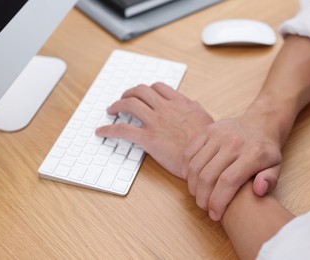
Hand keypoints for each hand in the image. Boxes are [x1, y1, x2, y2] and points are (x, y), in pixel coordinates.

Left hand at [96, 82, 213, 177]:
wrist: (206, 159)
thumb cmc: (208, 143)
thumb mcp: (206, 119)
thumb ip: (195, 109)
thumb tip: (192, 105)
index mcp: (180, 103)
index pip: (158, 88)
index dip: (147, 89)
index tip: (142, 94)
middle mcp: (165, 108)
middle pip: (140, 91)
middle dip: (129, 93)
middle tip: (123, 98)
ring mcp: (155, 122)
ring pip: (129, 104)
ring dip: (117, 105)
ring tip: (111, 110)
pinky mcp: (148, 138)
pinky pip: (122, 129)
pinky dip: (108, 129)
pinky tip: (102, 131)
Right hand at [182, 114, 282, 220]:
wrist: (259, 123)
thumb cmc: (265, 151)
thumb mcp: (276, 166)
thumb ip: (269, 180)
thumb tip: (258, 190)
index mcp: (253, 154)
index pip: (228, 181)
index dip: (218, 201)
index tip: (215, 215)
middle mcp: (233, 142)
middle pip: (208, 176)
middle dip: (203, 197)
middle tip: (204, 207)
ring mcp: (217, 134)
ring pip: (195, 166)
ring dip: (193, 186)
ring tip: (198, 195)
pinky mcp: (206, 131)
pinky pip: (188, 152)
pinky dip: (185, 169)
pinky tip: (190, 180)